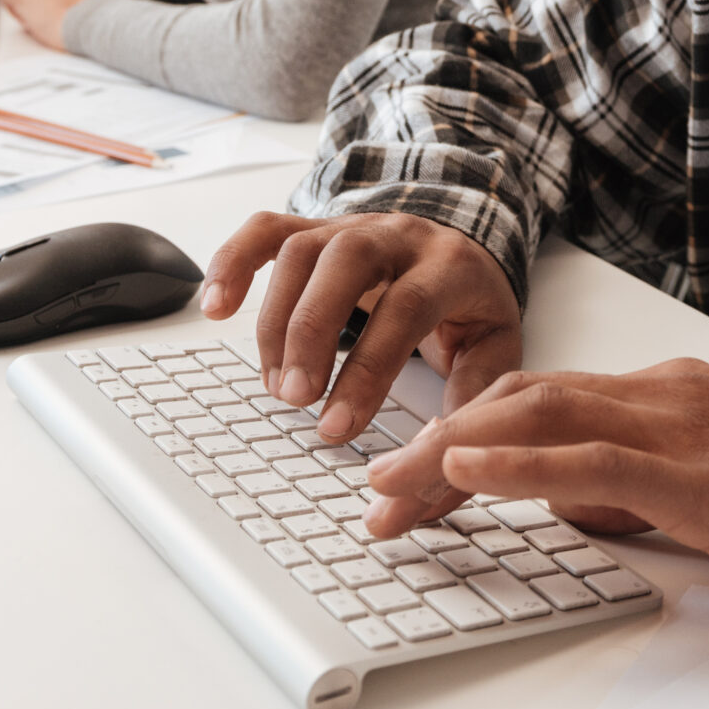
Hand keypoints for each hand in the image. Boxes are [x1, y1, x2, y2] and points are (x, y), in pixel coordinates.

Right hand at [201, 211, 523, 488]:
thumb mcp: (493, 355)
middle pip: (346, 262)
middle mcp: (398, 236)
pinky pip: (265, 230)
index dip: (367, 369)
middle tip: (294, 400)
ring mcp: (352, 227)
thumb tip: (421, 481)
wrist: (466, 244)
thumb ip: (465, 413)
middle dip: (310, 333)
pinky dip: (232, 262)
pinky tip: (215, 307)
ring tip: (275, 385)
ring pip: (301, 249)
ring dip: (276, 320)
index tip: (335, 428)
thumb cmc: (471, 308)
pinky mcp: (316, 229)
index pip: (406, 308)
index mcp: (451, 266)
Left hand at [363, 360, 708, 573]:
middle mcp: (657, 393)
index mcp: (660, 392)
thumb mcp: (700, 480)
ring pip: (540, 420)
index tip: (410, 472)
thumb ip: (631, 480)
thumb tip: (563, 501)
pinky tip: (465, 471)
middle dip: (439, 442)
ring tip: (393, 487)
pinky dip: (518, 464)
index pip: (540, 400)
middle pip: (522, 402)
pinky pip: (590, 461)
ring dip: (454, 455)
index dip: (465, 429)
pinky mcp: (692, 473)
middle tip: (375, 488)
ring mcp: (675, 424)